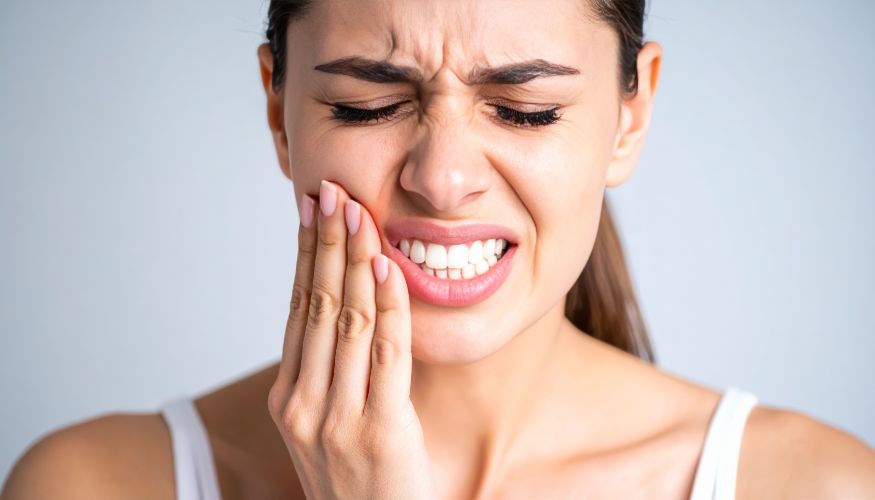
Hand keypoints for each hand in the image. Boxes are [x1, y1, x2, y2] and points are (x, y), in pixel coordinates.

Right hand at [268, 180, 436, 499]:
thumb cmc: (356, 482)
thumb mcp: (325, 428)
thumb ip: (327, 377)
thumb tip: (339, 314)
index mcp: (287, 400)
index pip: (297, 311)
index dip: (305, 257)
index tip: (312, 211)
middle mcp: (303, 404)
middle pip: (317, 306)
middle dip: (326, 244)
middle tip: (333, 193)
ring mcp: (336, 419)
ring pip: (347, 321)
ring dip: (354, 261)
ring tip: (358, 213)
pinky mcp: (378, 430)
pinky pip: (385, 354)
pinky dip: (387, 305)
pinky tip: (388, 267)